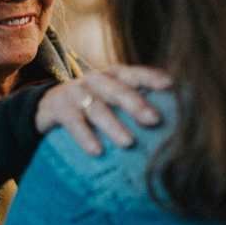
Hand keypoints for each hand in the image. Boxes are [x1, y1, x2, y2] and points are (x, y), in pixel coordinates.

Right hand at [34, 65, 172, 155]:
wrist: (48, 105)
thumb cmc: (94, 102)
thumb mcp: (113, 97)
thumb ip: (137, 100)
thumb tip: (176, 116)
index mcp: (114, 75)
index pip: (135, 73)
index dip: (152, 77)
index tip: (170, 85)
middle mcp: (96, 79)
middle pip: (118, 90)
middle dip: (136, 104)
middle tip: (154, 120)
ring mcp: (75, 92)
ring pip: (96, 108)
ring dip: (113, 125)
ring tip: (129, 143)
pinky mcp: (58, 108)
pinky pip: (73, 123)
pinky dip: (85, 136)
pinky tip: (97, 151)